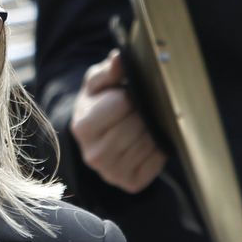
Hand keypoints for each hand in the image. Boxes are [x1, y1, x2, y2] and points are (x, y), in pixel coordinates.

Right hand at [71, 49, 165, 192]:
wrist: (96, 135)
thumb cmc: (98, 104)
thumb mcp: (98, 83)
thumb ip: (109, 70)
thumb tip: (119, 58)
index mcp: (82, 127)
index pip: (120, 104)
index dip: (127, 96)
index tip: (124, 96)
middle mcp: (94, 155)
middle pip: (135, 126)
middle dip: (141, 113)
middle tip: (136, 111)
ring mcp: (112, 173)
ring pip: (148, 143)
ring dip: (151, 129)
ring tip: (141, 124)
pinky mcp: (131, 183)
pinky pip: (157, 161)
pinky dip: (158, 148)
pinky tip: (147, 140)